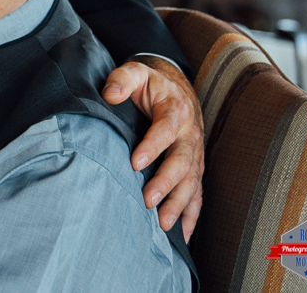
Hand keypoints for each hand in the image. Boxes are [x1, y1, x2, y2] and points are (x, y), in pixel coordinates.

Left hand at [101, 55, 203, 241]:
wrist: (176, 87)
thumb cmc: (150, 84)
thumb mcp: (135, 72)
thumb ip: (121, 79)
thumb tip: (110, 95)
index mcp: (175, 110)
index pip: (165, 129)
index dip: (152, 146)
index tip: (134, 163)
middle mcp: (190, 134)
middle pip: (183, 160)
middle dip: (166, 182)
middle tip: (148, 201)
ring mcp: (195, 153)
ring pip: (192, 181)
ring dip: (180, 204)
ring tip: (164, 224)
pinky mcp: (195, 167)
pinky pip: (197, 193)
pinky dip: (192, 214)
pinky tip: (183, 234)